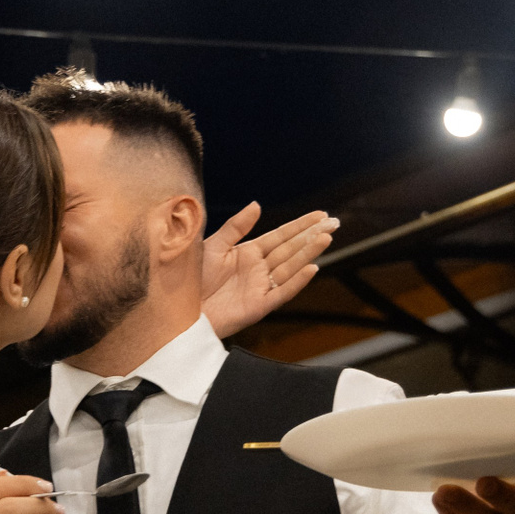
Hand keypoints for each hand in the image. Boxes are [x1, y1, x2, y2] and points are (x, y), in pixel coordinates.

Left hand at [201, 204, 337, 338]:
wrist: (181, 308)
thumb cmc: (192, 278)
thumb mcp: (213, 245)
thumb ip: (236, 226)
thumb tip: (257, 205)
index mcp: (249, 253)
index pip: (281, 236)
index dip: (300, 225)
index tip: (320, 215)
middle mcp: (259, 269)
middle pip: (291, 249)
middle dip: (312, 236)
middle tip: (333, 223)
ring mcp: (261, 287)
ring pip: (290, 267)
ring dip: (308, 253)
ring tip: (326, 238)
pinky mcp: (259, 306)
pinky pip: (282, 292)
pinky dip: (297, 281)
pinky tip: (312, 268)